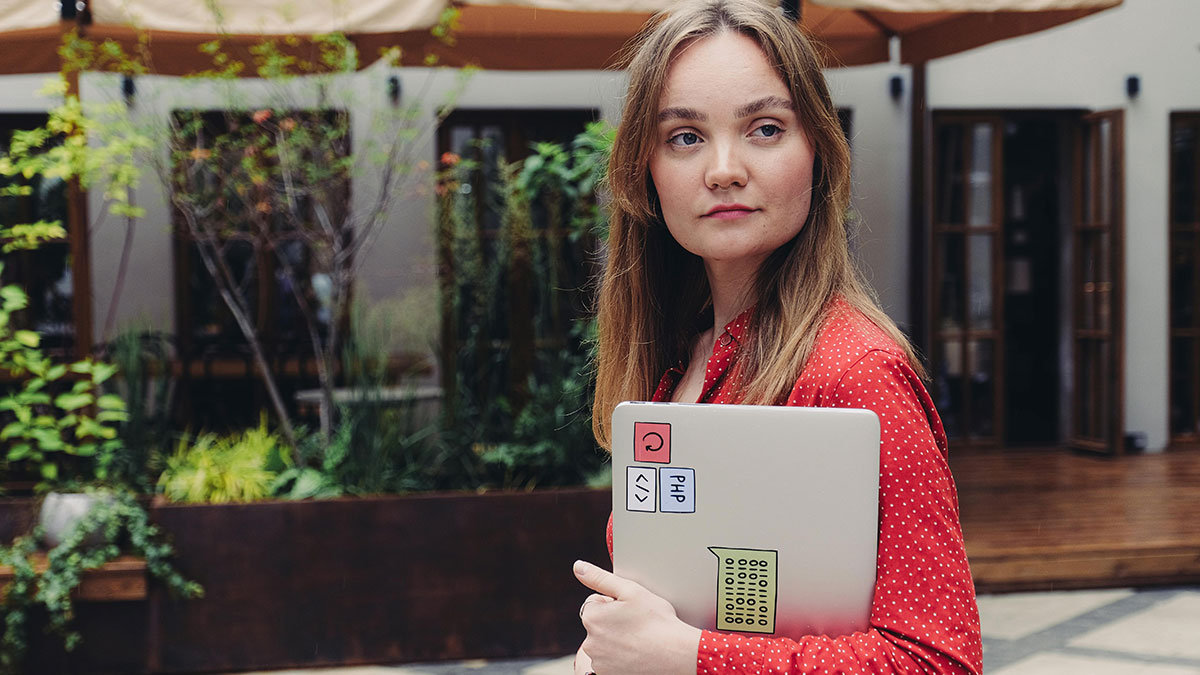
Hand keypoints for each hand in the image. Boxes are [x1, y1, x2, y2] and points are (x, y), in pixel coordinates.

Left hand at [574, 560, 700, 674]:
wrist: (677, 655)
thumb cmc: (658, 622)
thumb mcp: (630, 590)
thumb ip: (600, 577)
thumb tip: (578, 567)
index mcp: (592, 618)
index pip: (596, 603)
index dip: (615, 604)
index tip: (631, 611)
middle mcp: (590, 643)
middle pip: (599, 625)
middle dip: (613, 623)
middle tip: (637, 626)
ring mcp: (599, 662)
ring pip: (605, 644)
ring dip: (617, 641)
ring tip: (639, 641)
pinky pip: (611, 662)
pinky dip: (621, 659)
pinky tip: (637, 655)